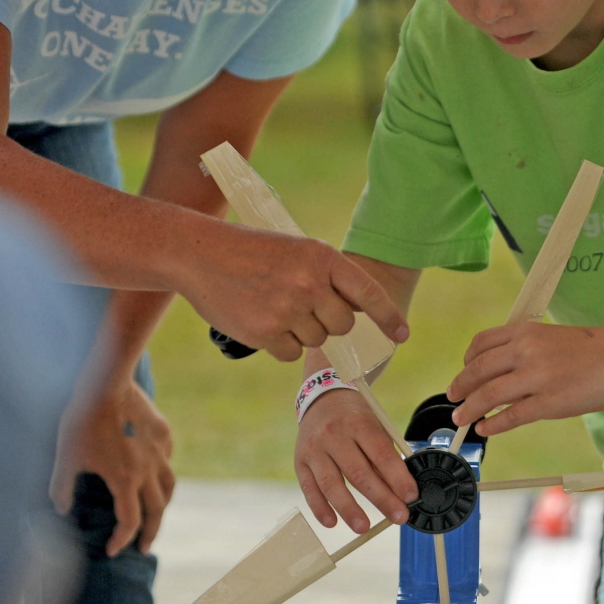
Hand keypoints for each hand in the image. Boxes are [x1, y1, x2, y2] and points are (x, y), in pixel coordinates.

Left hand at [50, 380, 174, 556]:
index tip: (112, 550)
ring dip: (163, 504)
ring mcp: (158, 449)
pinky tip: (156, 468)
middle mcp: (147, 469)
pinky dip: (163, 470)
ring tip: (157, 511)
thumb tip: (62, 509)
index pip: (129, 522)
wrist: (106, 384)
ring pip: (169, 484)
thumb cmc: (83, 422)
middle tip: (145, 546)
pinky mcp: (162, 431)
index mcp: (124, 480)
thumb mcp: (65, 458)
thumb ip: (61, 489)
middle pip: (157, 510)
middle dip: (151, 533)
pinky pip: (167, 457)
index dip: (122, 540)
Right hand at [175, 223, 408, 361]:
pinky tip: (262, 319)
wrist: (201, 254)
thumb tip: (354, 313)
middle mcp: (310, 284)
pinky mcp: (266, 333)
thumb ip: (325, 277)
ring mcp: (289, 310)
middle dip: (329, 322)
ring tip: (274, 305)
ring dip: (301, 331)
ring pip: (317, 340)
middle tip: (302, 305)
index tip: (402, 334)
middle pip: (343, 324)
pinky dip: (281, 344)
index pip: (368, 292)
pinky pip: (291, 353)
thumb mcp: (297, 250)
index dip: (388, 316)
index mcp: (322, 257)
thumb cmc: (252, 251)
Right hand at [295, 390, 418, 533]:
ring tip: (365, 527)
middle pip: (358, 473)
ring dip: (349, 509)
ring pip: (332, 485)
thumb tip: (399, 490)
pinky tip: (332, 522)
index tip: (411, 497)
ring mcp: (314, 449)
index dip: (397, 478)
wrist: (321, 396)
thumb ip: (384, 454)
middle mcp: (333, 435)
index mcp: (357, 422)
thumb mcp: (373, 424)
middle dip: (381, 499)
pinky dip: (320, 508)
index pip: (380, 454)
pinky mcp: (301, 462)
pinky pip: (309, 489)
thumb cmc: (354, 415)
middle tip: (399, 517)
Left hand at [447, 322, 603, 435]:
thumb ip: (521, 350)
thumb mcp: (547, 337)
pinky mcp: (550, 402)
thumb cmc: (587, 348)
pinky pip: (512, 415)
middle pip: (478, 370)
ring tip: (461, 418)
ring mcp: (537, 376)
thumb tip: (495, 374)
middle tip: (452, 399)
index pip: (481, 344)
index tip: (462, 374)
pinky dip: (493, 424)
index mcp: (524, 331)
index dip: (466, 361)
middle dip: (460, 387)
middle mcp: (526, 350)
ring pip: (490, 394)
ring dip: (470, 408)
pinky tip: (485, 428)